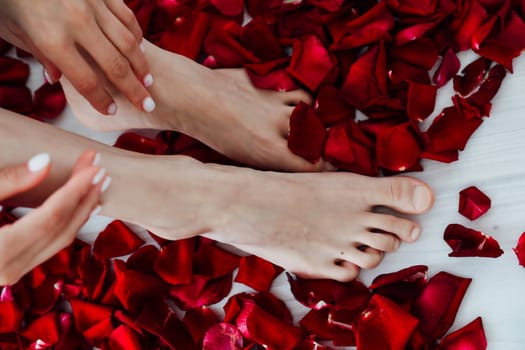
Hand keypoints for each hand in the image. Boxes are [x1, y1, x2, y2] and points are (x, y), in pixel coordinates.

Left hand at [0, 0, 154, 114]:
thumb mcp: (13, 28)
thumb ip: (39, 53)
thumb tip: (57, 78)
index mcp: (51, 39)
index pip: (85, 81)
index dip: (101, 100)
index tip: (111, 110)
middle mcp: (77, 23)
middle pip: (115, 66)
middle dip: (134, 90)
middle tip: (146, 104)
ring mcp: (92, 4)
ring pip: (128, 42)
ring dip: (141, 65)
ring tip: (147, 81)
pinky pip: (126, 17)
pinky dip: (136, 36)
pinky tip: (139, 49)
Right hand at [0, 151, 108, 284]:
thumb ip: (7, 182)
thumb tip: (47, 162)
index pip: (50, 217)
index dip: (75, 189)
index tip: (94, 164)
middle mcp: (8, 269)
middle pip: (61, 228)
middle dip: (84, 195)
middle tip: (99, 165)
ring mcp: (11, 272)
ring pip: (60, 239)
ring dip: (80, 208)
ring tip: (97, 181)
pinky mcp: (11, 267)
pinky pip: (49, 244)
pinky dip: (67, 221)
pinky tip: (78, 203)